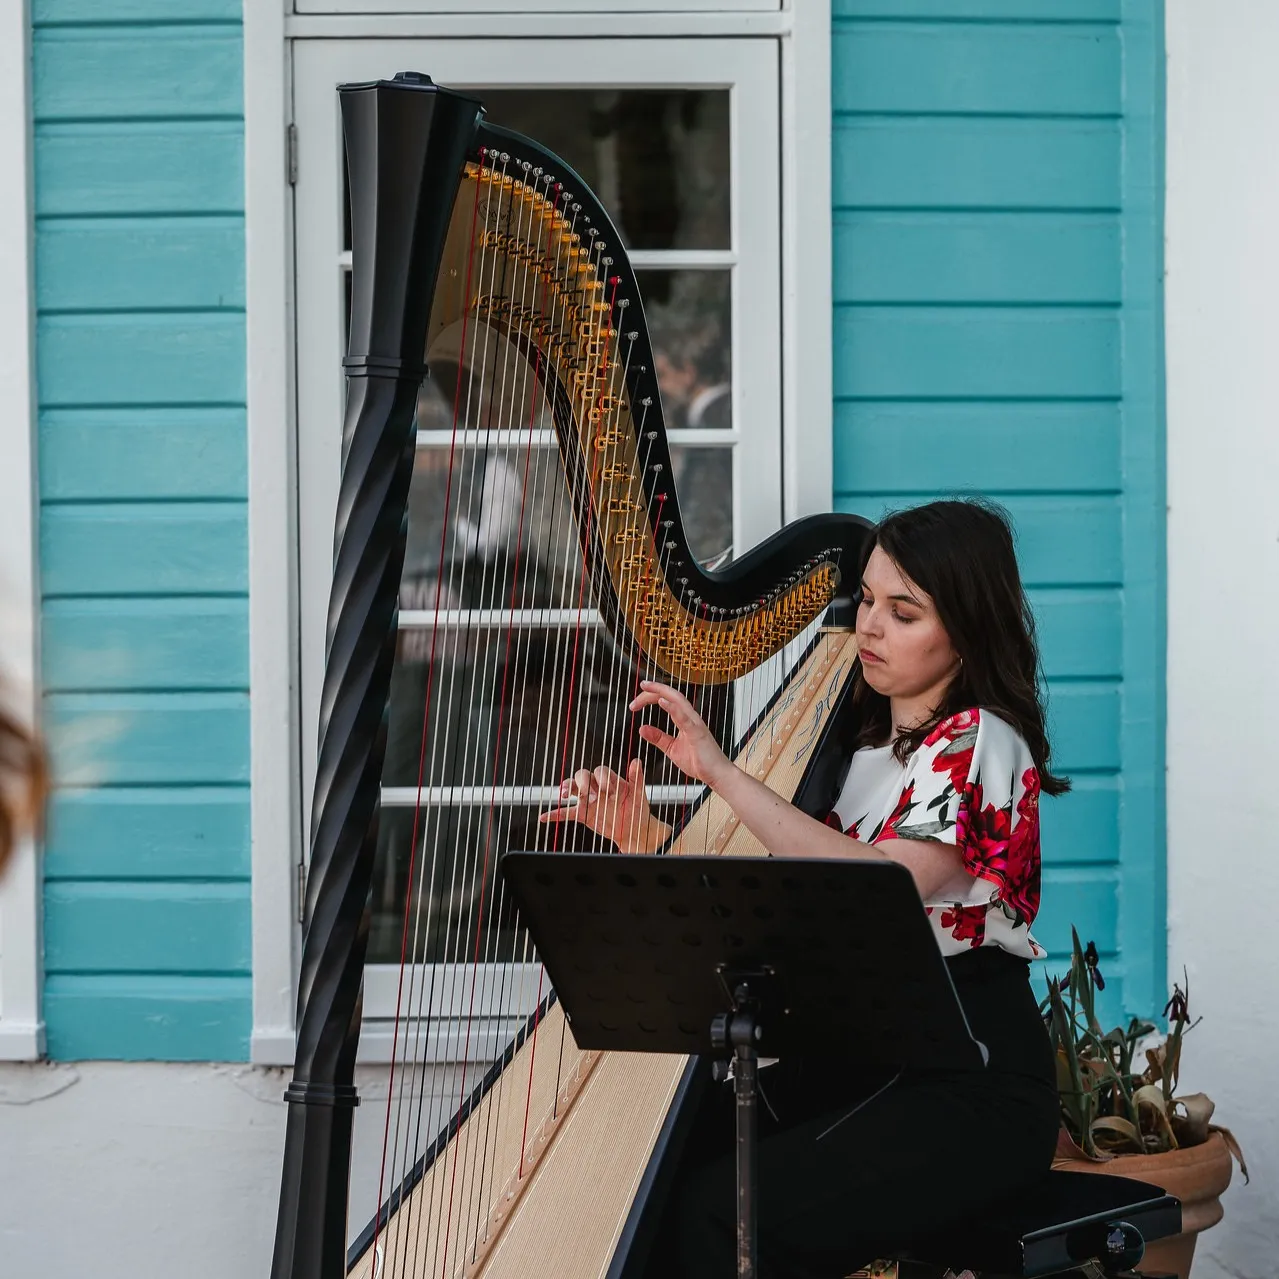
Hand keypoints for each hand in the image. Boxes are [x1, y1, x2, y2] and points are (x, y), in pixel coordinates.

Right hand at [539, 757, 667, 852]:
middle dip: (584, 783)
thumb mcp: (638, 793)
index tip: (609, 790)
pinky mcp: (583, 814)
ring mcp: (588, 800)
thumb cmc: (637, 808)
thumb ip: (636, 777)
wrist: (634, 829)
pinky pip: (566, 812)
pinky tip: (544, 817)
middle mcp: (596, 786)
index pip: (600, 771)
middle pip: (582, 776)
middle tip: (592, 796)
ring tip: (565, 794)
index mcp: (609, 780)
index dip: (602, 779)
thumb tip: (636, 760)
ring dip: (567, 789)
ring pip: (572, 788)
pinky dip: (555, 814)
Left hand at [629, 680, 732, 789]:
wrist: (716, 775)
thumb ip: (658, 738)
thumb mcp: (672, 749)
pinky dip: (672, 708)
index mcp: (685, 720)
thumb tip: (642, 728)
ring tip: (646, 687)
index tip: (636, 700)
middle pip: (671, 695)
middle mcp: (690, 718)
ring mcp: (695, 724)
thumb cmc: (700, 762)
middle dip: (654, 689)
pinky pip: (684, 717)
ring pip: (678, 700)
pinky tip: (661, 702)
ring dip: (661, 691)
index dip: (651, 696)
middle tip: (640, 686)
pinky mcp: (697, 733)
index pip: (667, 700)